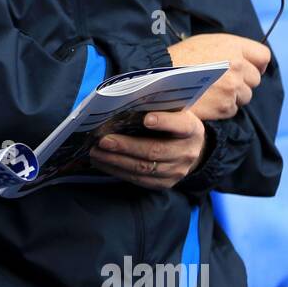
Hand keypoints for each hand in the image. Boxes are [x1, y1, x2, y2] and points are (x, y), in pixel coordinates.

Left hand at [87, 109, 206, 189]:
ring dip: (115, 160)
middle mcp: (187, 152)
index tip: (146, 119)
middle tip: (103, 140)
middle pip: (155, 150)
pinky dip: (117, 170)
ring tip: (96, 151)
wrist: (188, 149)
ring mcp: (176, 171)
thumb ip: (156, 106)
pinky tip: (102, 162)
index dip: (164, 122)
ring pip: (143, 168)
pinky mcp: (164, 184)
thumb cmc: (171, 123)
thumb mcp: (172, 111)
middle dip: (126, 146)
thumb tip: (123, 102)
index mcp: (191, 128)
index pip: (180, 125)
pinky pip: (138, 180)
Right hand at [168, 33, 269, 120]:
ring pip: (245, 96)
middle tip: (221, 83)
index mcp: (233, 46)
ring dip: (232, 96)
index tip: (248, 70)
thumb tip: (244, 60)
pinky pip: (233, 109)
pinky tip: (206, 101)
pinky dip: (222, 108)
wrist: (158, 78)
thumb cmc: (177, 59)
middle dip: (242, 82)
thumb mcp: (204, 42)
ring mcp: (232, 87)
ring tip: (211, 93)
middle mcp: (237, 66)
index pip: (263, 56)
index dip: (257, 64)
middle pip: (255, 79)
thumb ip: (228, 49)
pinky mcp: (225, 106)